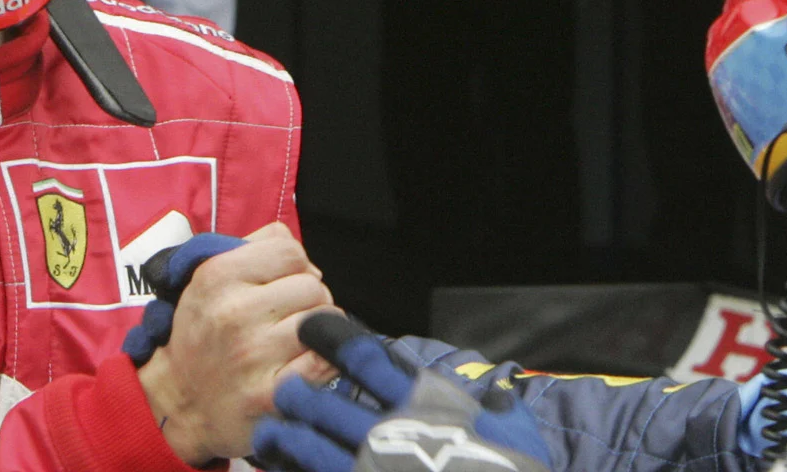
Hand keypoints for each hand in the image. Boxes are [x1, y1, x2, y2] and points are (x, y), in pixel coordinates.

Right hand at [139, 223, 337, 463]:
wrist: (179, 402)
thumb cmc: (203, 333)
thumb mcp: (210, 278)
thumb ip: (257, 247)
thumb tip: (309, 263)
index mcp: (216, 277)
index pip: (290, 251)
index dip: (293, 266)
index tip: (280, 285)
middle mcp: (233, 313)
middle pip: (314, 286)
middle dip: (306, 300)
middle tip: (285, 318)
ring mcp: (252, 355)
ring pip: (324, 320)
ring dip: (316, 330)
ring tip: (291, 340)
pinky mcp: (270, 394)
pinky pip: (325, 360)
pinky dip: (323, 360)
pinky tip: (301, 362)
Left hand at [254, 313, 551, 471]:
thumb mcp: (514, 430)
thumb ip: (496, 405)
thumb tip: (496, 392)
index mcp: (422, 405)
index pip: (364, 358)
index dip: (331, 337)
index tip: (314, 328)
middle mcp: (388, 435)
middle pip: (324, 403)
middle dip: (298, 392)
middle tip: (287, 388)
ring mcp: (368, 471)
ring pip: (309, 447)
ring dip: (285, 436)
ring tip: (272, 430)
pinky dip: (294, 471)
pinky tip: (283, 468)